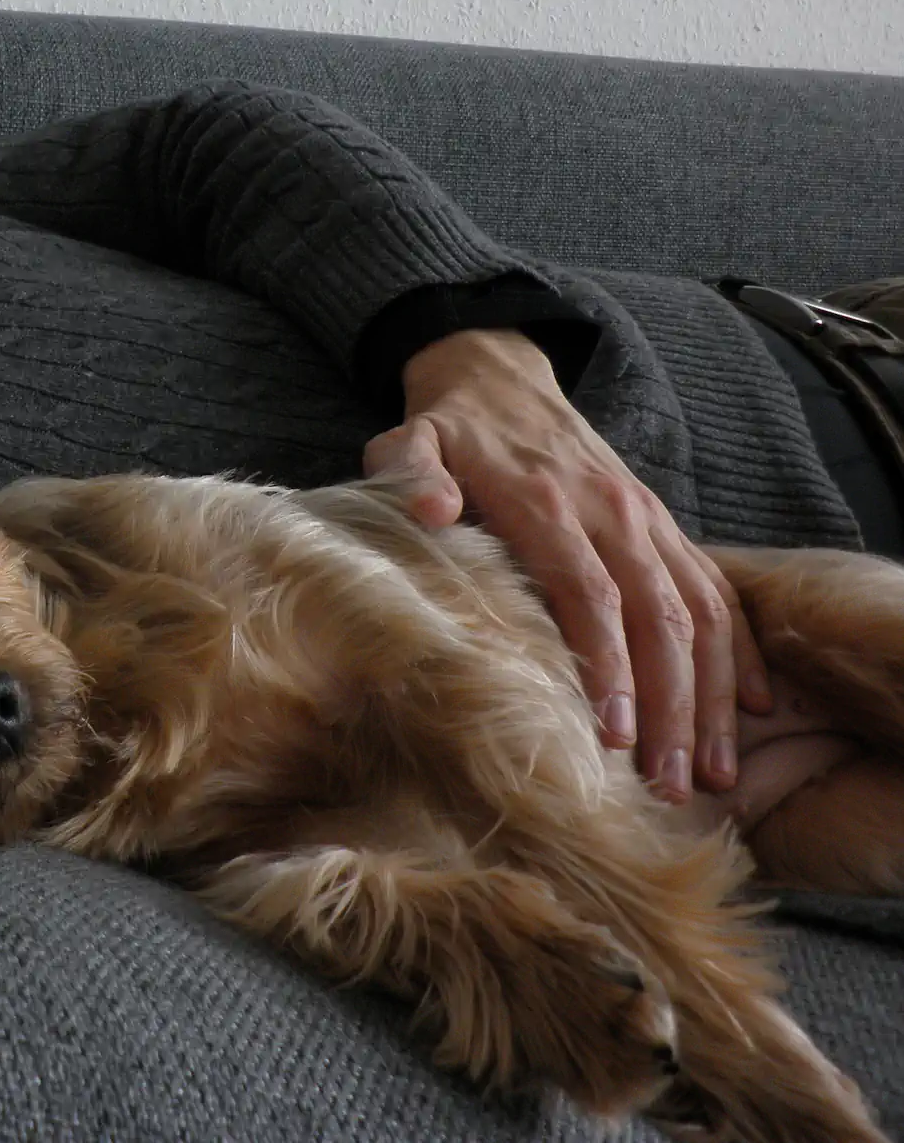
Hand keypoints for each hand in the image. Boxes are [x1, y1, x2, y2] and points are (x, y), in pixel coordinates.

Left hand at [364, 329, 771, 801]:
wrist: (498, 374)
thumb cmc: (448, 428)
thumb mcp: (411, 438)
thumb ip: (411, 473)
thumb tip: (429, 510)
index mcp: (546, 501)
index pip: (588, 590)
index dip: (606, 662)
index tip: (614, 734)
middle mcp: (611, 511)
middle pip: (656, 615)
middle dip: (671, 705)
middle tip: (670, 783)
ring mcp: (646, 518)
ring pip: (698, 610)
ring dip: (710, 694)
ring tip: (712, 773)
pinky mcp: (663, 524)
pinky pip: (715, 588)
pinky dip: (738, 649)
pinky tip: (748, 708)